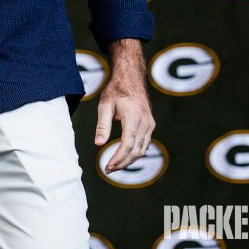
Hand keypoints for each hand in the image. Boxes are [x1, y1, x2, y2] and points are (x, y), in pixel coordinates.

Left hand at [95, 40, 154, 172]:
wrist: (131, 78)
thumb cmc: (116, 90)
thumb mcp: (105, 105)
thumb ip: (102, 125)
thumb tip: (98, 144)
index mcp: (134, 118)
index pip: (127, 145)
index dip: (118, 158)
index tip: (107, 166)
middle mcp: (145, 123)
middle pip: (136, 151)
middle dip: (122, 163)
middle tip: (108, 169)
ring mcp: (150, 124)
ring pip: (142, 149)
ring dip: (129, 160)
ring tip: (114, 166)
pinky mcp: (150, 125)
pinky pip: (144, 144)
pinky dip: (135, 153)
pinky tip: (124, 156)